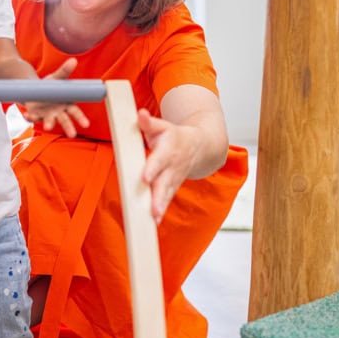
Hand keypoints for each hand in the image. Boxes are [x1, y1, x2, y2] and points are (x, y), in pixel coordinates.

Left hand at [19, 58, 89, 137]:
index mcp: (66, 103)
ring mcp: (46, 115)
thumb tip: (73, 60)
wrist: (35, 89)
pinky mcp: (35, 115)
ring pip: (49, 121)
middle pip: (65, 120)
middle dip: (68, 127)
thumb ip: (64, 71)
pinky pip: (33, 117)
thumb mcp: (56, 77)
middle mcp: (58, 112)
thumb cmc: (50, 86)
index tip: (86, 125)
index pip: (75, 111)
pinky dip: (30, 117)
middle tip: (72, 134)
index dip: (81, 118)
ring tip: (47, 127)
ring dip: (49, 124)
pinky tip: (27, 115)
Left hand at [138, 108, 195, 222]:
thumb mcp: (162, 126)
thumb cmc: (173, 136)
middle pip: (164, 183)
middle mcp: (172, 167)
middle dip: (159, 196)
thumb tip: (140, 114)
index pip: (158, 160)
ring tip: (153, 219)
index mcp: (167, 150)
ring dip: (161, 207)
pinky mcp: (173, 187)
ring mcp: (174, 179)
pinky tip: (153, 223)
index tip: (145, 177)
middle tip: (153, 209)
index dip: (152, 169)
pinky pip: (167, 199)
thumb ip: (148, 123)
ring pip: (167, 194)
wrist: (198, 146)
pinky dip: (161, 211)